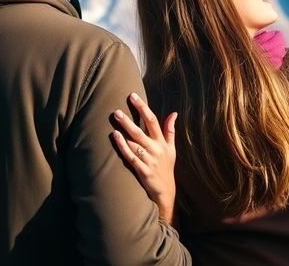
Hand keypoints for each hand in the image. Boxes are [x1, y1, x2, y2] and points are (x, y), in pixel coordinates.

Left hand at [112, 93, 177, 224]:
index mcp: (162, 142)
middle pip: (141, 131)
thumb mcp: (171, 148)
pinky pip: (131, 157)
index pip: (153, 120)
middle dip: (129, 119)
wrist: (165, 192)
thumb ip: (170, 130)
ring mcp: (149, 160)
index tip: (132, 96)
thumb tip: (174, 113)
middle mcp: (156, 149)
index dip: (143, 107)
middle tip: (117, 110)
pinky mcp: (143, 171)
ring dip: (125, 131)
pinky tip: (115, 137)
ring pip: (135, 143)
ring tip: (115, 120)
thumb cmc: (166, 167)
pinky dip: (123, 147)